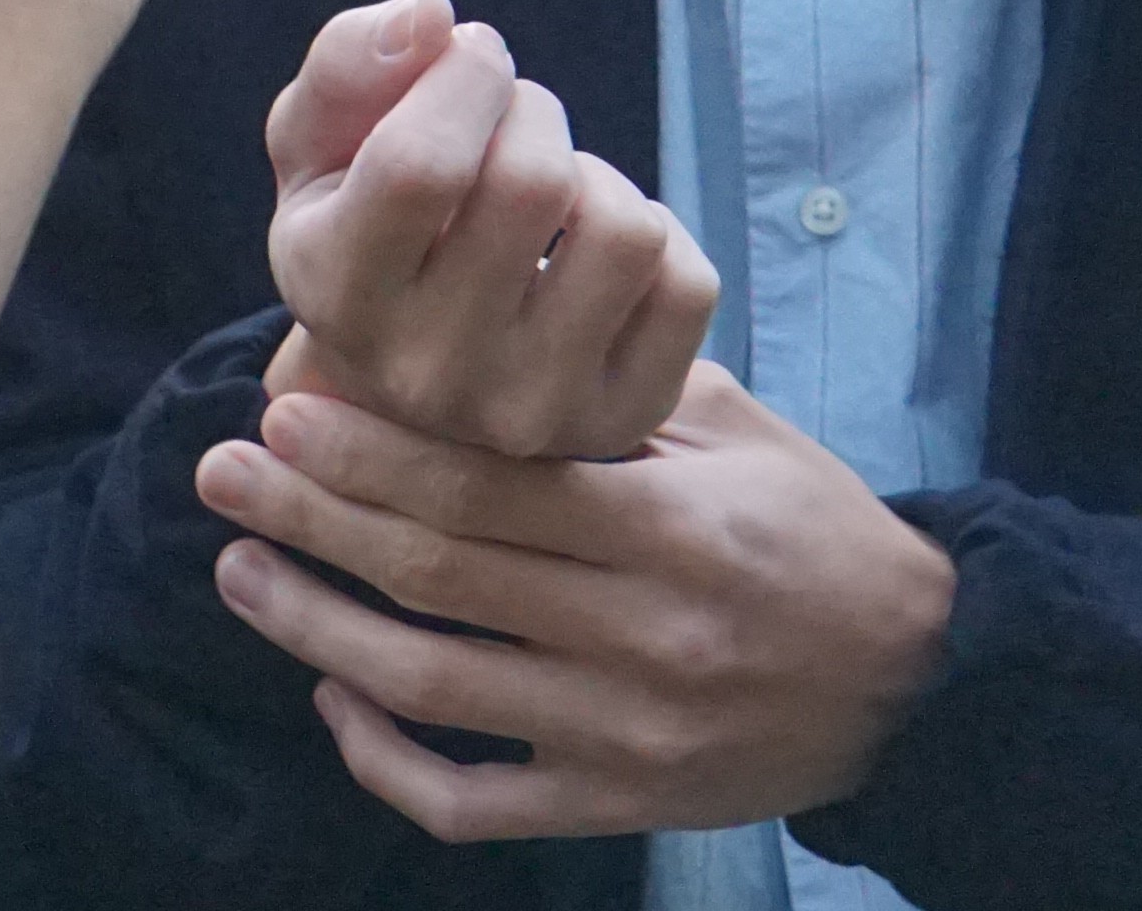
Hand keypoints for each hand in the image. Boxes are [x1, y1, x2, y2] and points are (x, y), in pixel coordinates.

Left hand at [198, 365, 952, 841]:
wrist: (917, 681)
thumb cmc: (819, 533)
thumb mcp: (744, 436)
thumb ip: (622, 396)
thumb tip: (489, 334)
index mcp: (672, 529)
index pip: (490, 488)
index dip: (375, 451)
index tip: (284, 412)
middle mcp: (641, 635)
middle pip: (441, 576)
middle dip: (315, 518)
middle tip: (224, 473)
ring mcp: (624, 734)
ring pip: (434, 690)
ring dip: (316, 632)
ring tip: (240, 572)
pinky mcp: (618, 806)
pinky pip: (474, 804)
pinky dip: (387, 762)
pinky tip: (334, 702)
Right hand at [259, 0, 719, 462]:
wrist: (411, 370)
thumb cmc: (367, 223)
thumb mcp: (320, 141)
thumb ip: (350, 62)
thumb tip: (434, 17)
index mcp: (334, 294)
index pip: (420, 164)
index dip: (466, 77)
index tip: (471, 61)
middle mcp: (428, 372)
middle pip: (532, 181)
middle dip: (532, 113)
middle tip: (506, 131)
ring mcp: (530, 410)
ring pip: (625, 230)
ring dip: (597, 176)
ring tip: (553, 196)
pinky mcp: (619, 416)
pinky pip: (688, 283)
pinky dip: (657, 233)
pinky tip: (594, 254)